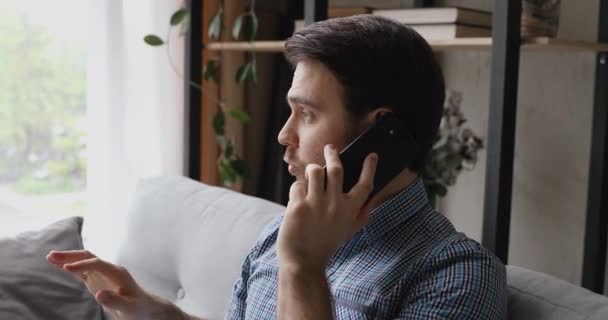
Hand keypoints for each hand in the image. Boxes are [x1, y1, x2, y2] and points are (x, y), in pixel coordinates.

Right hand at [47, 250, 178, 319]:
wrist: (145, 306)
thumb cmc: (138, 307)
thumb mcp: (129, 307)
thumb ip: (115, 301)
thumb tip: (98, 294)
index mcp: (118, 273)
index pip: (97, 264)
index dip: (82, 265)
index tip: (66, 268)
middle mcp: (110, 270)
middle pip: (89, 257)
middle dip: (71, 256)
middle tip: (51, 255)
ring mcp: (103, 274)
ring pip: (84, 261)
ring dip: (68, 258)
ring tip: (49, 257)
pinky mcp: (98, 280)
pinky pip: (83, 270)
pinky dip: (71, 267)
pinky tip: (59, 265)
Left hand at [277, 144, 377, 272]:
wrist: (303, 261)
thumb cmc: (326, 244)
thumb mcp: (349, 231)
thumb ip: (361, 215)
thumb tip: (372, 200)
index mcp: (351, 210)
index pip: (365, 184)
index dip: (370, 168)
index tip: (372, 155)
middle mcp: (335, 205)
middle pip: (336, 169)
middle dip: (333, 155)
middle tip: (330, 148)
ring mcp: (316, 204)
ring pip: (315, 171)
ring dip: (312, 170)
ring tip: (311, 174)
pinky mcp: (298, 206)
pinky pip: (298, 185)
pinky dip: (297, 188)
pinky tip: (297, 199)